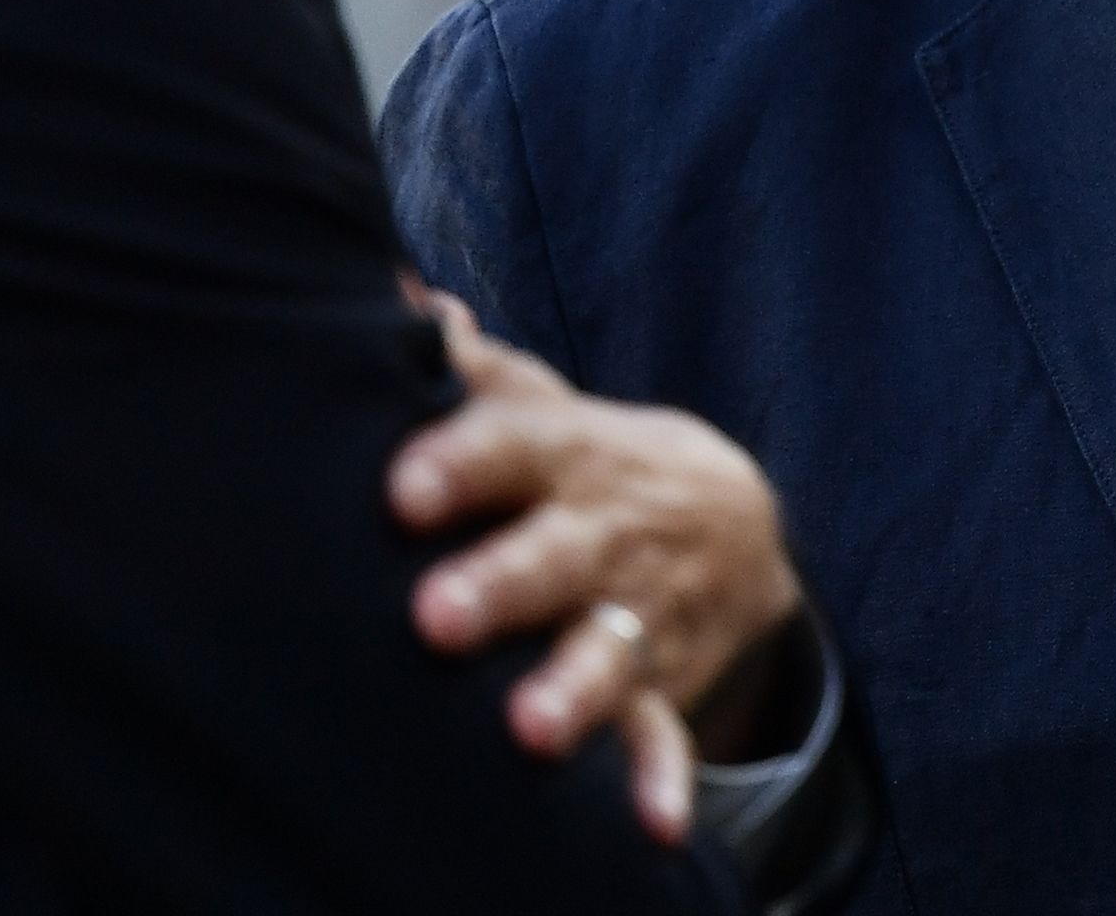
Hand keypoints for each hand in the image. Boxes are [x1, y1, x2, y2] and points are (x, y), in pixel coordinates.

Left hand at [388, 291, 807, 843]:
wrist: (733, 520)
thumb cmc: (583, 465)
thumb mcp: (540, 406)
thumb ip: (466, 366)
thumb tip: (382, 287)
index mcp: (565, 458)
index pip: (513, 445)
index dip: (463, 463)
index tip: (405, 489)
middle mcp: (602, 535)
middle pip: (555, 554)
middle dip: (504, 583)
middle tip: (438, 615)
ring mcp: (635, 616)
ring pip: (607, 654)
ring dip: (574, 689)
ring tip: (528, 729)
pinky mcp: (659, 689)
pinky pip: (664, 739)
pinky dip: (663, 782)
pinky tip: (652, 828)